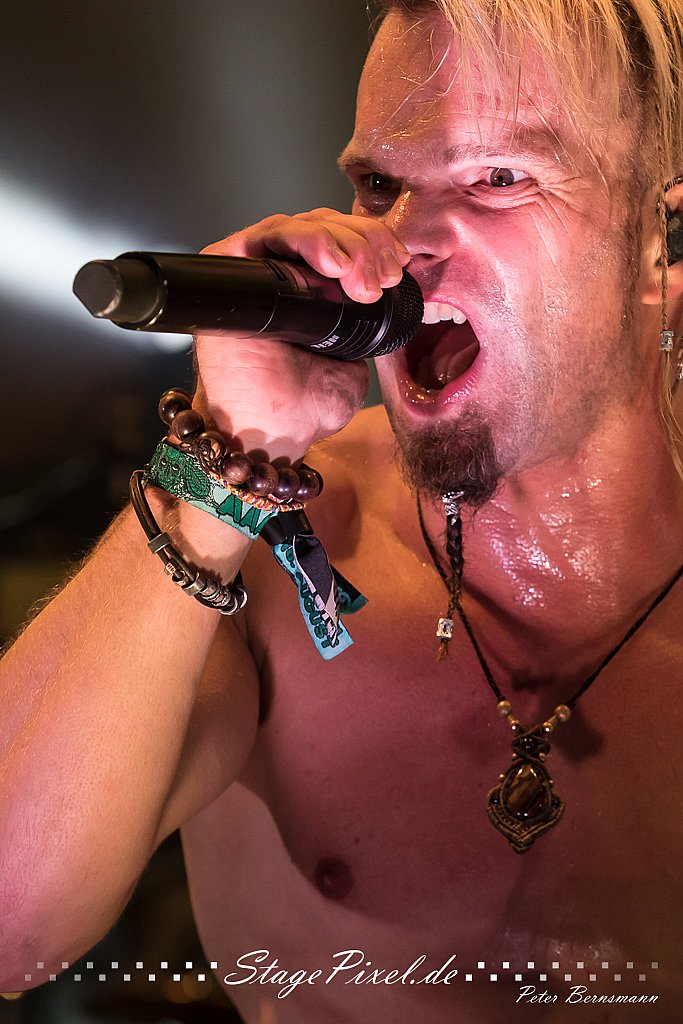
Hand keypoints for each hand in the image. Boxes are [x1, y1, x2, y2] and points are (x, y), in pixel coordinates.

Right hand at [193, 208, 410, 460]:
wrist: (276, 430)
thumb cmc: (307, 403)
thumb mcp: (358, 354)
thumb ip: (372, 318)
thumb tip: (386, 278)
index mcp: (314, 289)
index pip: (344, 240)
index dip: (375, 242)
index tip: (398, 265)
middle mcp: (284, 273)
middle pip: (327, 226)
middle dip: (365, 243)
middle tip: (383, 277)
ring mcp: (256, 269)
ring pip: (303, 224)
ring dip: (344, 243)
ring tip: (362, 282)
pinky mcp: (229, 268)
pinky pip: (269, 235)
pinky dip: (306, 239)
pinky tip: (333, 264)